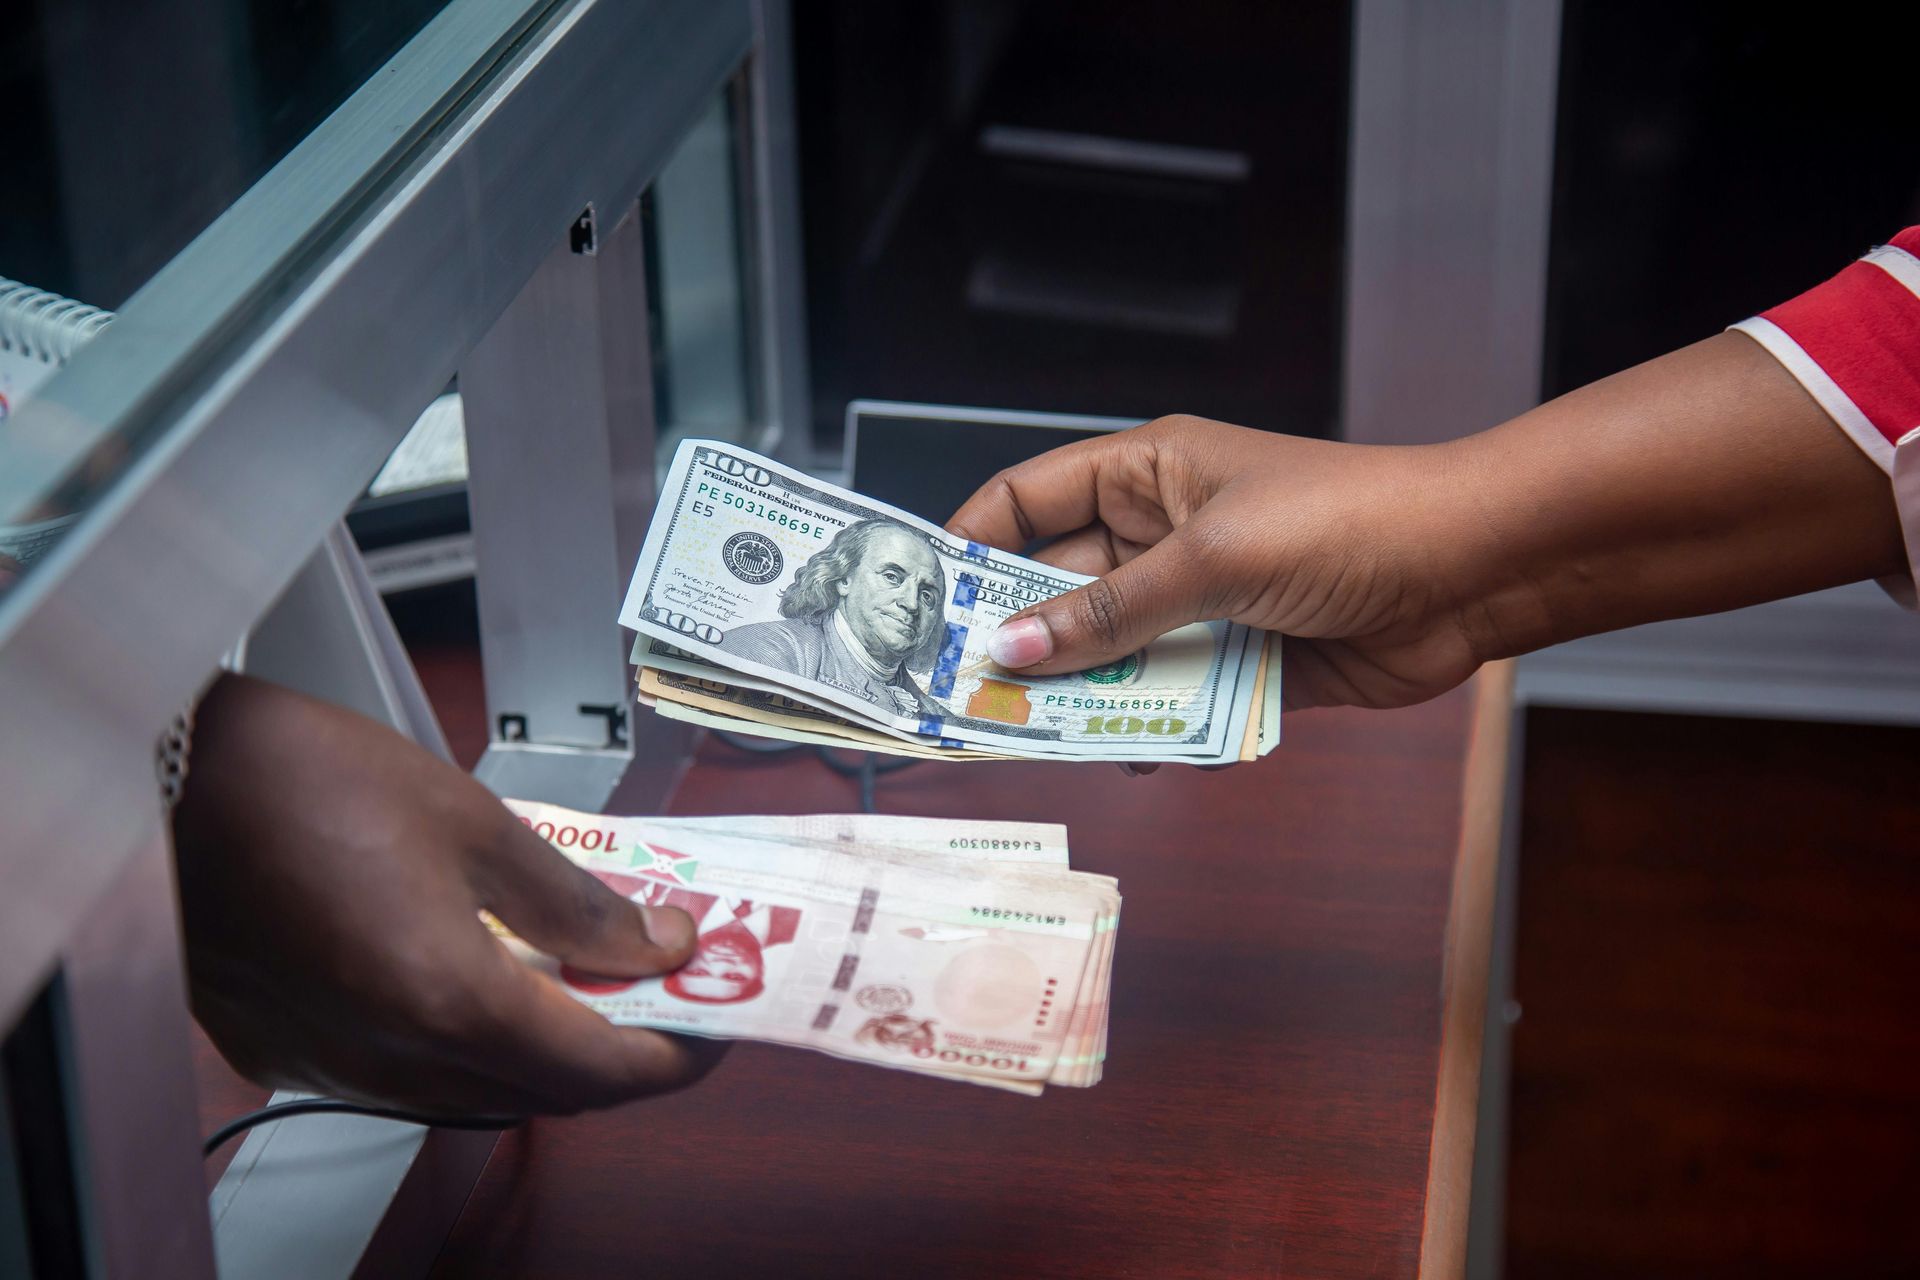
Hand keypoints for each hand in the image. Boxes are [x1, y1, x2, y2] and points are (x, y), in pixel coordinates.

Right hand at [173, 674, 722, 1115]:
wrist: (166, 777)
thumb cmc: (299, 780)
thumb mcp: (475, 822)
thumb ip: (576, 901)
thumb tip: (653, 940)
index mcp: (448, 999)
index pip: (602, 1072)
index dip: (677, 1055)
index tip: (717, 1022)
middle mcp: (388, 1053)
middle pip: (545, 1091)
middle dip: (621, 1050)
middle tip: (665, 990)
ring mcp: (330, 1060)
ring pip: (475, 1089)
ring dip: (545, 1048)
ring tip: (590, 976)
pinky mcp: (286, 1047)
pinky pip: (403, 1071)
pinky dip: (465, 1040)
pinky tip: (486, 977)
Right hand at [947, 337, 1904, 718]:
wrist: (1471, 574)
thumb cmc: (1347, 523)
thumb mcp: (1211, 560)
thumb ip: (1108, 611)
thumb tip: (1012, 647)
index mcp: (1148, 474)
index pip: (1030, 499)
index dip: (973, 545)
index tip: (924, 607)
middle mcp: (1165, 534)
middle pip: (1061, 586)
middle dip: (1017, 637)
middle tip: (963, 697)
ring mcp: (1202, 600)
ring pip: (1112, 651)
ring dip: (1080, 691)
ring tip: (1028, 737)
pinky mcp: (1241, 660)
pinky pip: (1171, 696)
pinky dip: (1147, 725)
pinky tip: (1122, 752)